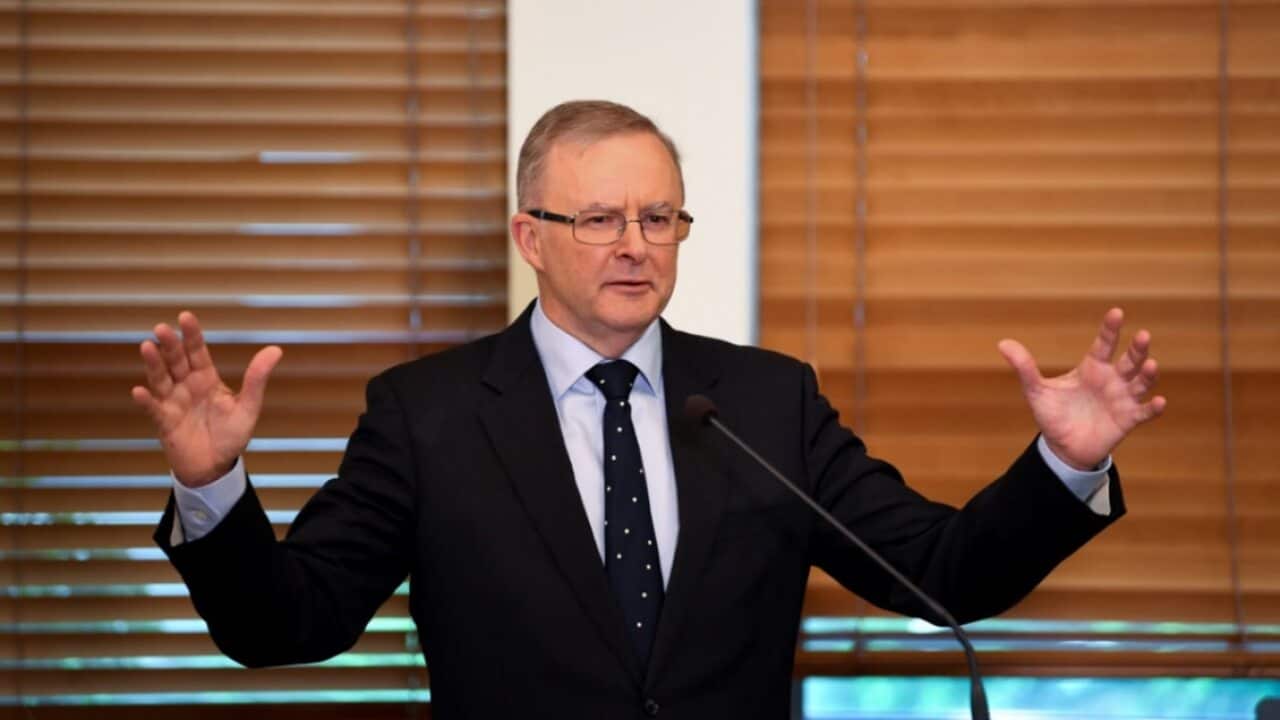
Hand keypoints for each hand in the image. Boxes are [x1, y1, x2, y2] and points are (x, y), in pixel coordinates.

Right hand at [131, 311, 282, 486]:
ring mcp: (173, 402)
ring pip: (161, 379)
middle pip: (176, 361)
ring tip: (147, 346)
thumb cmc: (231, 435)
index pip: (198, 352)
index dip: (192, 335)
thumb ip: (257, 379)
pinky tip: (140, 391)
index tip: (185, 316)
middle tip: (161, 328)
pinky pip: (154, 410)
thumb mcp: (248, 406)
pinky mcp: (164, 422)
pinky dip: (146, 401)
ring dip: (153, 364)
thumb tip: (275, 350)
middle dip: (170, 345)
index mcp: (207, 379)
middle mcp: (187, 386)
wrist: (216, 466)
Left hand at [997, 307, 1166, 470]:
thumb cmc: (1053, 415)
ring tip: (1150, 365)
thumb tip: (1002, 343)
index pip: (1104, 344)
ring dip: (1148, 374)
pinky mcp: (1128, 419)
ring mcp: (1122, 399)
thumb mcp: (1036, 391)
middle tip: (1143, 335)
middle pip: (1129, 360)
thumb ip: (1025, 368)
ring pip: (1141, 382)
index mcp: (1092, 368)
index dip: (1110, 329)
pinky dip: (1153, 407)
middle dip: (1137, 349)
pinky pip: (1144, 412)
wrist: (1063, 447)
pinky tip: (1159, 401)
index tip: (1116, 313)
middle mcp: (1111, 379)